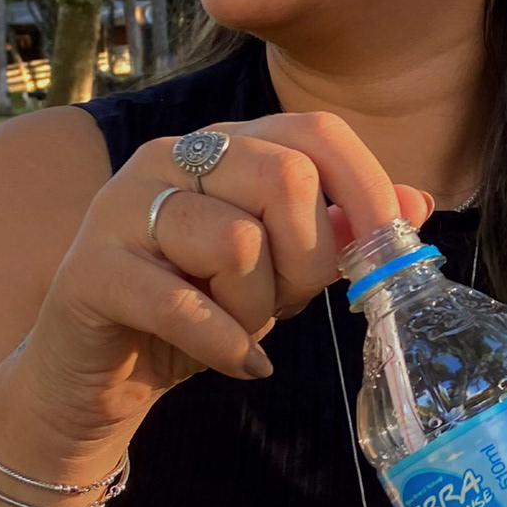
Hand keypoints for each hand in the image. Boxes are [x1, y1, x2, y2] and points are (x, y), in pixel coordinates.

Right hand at [0, 113, 431, 469]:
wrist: (96, 375)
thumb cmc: (196, 312)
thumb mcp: (280, 272)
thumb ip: (337, 234)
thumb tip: (416, 203)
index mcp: (222, 146)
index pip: (313, 131)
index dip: (365, 185)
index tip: (388, 247)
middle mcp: (170, 158)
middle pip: (284, 179)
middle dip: (307, 260)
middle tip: (288, 304)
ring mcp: (123, 207)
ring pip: (238, 243)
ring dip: (256, 309)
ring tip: (238, 329)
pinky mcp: (90, 269)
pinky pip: (182, 303)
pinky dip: (224, 345)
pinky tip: (235, 363)